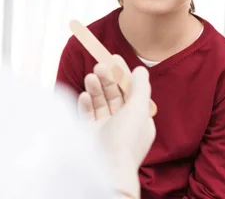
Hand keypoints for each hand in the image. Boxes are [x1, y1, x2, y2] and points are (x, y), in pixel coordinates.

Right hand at [78, 55, 155, 198]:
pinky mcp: (89, 135)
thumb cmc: (126, 139)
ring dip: (95, 88)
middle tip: (100, 64)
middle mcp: (122, 125)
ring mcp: (105, 130)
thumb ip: (140, 86)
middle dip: (107, 79)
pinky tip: (84, 95)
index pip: (131, 92)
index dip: (124, 75)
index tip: (115, 58)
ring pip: (99, 103)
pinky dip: (85, 103)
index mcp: (139, 120)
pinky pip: (87, 115)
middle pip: (114, 96)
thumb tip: (140, 69)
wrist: (107, 167)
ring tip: (90, 77)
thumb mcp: (139, 108)